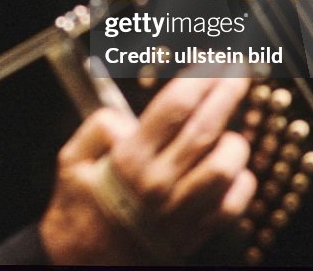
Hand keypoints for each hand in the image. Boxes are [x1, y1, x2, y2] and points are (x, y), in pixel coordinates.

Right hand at [38, 65, 256, 263]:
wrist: (83, 265)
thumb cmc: (78, 209)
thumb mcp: (71, 160)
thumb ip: (98, 127)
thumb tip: (128, 117)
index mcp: (129, 159)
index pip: (174, 107)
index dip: (199, 78)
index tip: (214, 61)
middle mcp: (159, 182)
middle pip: (206, 128)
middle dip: (229, 93)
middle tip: (241, 72)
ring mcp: (180, 210)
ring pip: (226, 168)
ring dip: (235, 144)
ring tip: (229, 132)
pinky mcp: (193, 232)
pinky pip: (231, 205)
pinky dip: (241, 184)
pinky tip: (234, 171)